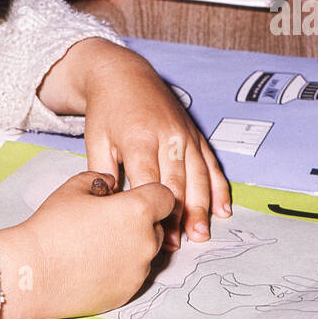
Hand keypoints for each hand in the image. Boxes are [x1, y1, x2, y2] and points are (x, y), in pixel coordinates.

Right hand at [0, 169, 174, 318]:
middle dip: (140, 222)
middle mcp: (146, 242)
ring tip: (96, 246)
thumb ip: (98, 179)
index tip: (132, 198)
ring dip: (130, 247)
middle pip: (157, 227)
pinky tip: (93, 265)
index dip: (150, 195)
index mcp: (138, 211)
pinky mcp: (127, 293)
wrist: (33, 272)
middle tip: (107, 222)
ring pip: (145, 254)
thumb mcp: (72, 188)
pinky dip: (119, 269)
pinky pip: (132, 276)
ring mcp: (139, 271)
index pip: (165, 197)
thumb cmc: (51, 227)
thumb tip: (109, 185)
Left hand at [80, 42, 231, 249]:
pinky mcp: (195, 134)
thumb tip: (109, 206)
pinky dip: (218, 188)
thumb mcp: (95, 140)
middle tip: (177, 244)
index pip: (149, 179)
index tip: (151, 233)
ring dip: (201, 207)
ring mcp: (185, 135)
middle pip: (177, 182)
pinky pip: (211, 164)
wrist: (123, 74)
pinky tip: (222, 210)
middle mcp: (167, 136)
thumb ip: (102, 173)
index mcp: (139, 138)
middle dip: (178, 215)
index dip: (152, 208)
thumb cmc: (106, 111)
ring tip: (201, 234)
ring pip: (198, 176)